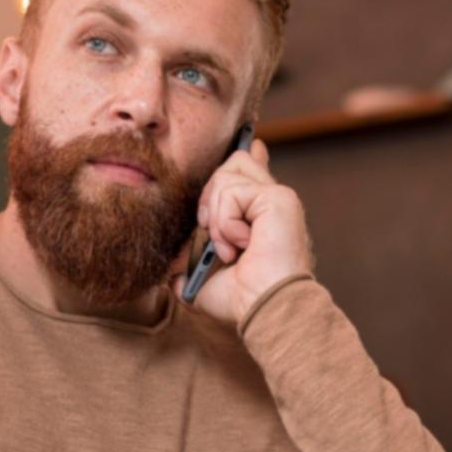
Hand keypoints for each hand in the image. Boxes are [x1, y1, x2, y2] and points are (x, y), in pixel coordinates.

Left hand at [173, 139, 314, 325]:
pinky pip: (232, 191)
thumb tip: (172, 278)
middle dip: (211, 197)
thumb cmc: (243, 301)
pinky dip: (226, 220)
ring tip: (231, 247)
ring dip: (217, 216)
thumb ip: (189, 271)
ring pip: (227, 175)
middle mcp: (274, 201)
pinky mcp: (278, 198)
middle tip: (215, 236)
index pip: (255, 171)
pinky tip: (241, 244)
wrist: (265, 308)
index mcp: (263, 214)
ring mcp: (278, 197)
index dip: (250, 154)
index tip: (255, 144)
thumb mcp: (205, 282)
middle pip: (234, 163)